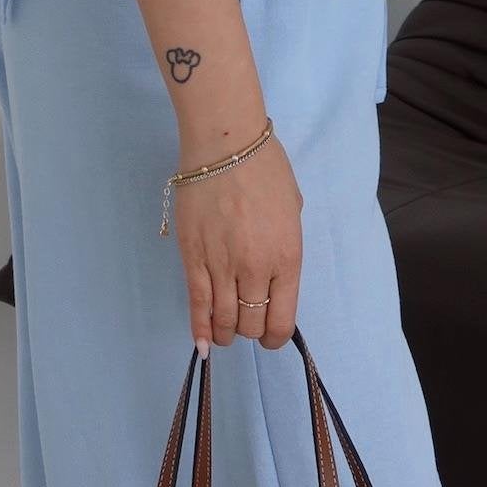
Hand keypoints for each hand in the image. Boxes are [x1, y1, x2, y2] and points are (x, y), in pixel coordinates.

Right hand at [170, 126, 302, 353]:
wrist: (225, 142)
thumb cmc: (266, 167)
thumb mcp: (293, 209)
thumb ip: (285, 245)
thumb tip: (273, 268)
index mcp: (287, 258)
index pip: (281, 320)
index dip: (274, 336)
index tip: (269, 335)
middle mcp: (255, 269)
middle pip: (251, 323)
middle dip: (250, 330)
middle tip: (246, 322)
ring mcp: (222, 265)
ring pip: (224, 319)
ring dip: (226, 333)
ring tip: (226, 333)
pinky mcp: (193, 257)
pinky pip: (197, 303)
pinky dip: (200, 328)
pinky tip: (203, 344)